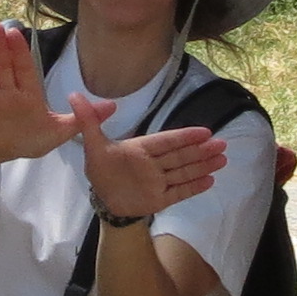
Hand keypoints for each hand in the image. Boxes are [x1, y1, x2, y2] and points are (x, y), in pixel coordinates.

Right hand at [0, 23, 71, 163]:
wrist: (8, 153)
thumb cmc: (34, 139)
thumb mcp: (62, 131)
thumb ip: (84, 117)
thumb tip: (114, 106)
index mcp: (30, 93)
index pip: (25, 68)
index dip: (20, 51)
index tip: (15, 32)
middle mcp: (10, 91)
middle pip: (5, 65)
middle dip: (0, 46)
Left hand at [72, 101, 224, 224]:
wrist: (104, 200)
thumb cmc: (102, 171)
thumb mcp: (93, 146)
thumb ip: (88, 122)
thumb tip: (74, 95)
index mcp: (142, 149)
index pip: (167, 142)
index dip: (185, 136)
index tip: (204, 132)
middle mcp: (155, 164)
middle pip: (181, 156)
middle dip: (201, 151)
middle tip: (222, 144)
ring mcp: (159, 182)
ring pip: (184, 172)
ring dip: (203, 166)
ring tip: (222, 159)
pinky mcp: (161, 199)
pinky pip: (179, 192)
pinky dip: (194, 187)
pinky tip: (211, 180)